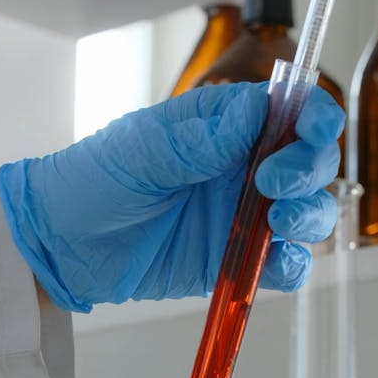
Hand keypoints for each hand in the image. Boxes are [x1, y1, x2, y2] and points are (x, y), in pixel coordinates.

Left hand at [0, 83, 343, 312]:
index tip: (311, 130)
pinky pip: (281, 265)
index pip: (290, 111)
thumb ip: (201, 139)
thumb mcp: (142, 150)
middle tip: (274, 183)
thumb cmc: (94, 180)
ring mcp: (243, 214)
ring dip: (309, 215)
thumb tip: (257, 111)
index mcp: (225, 125)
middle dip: (309, 169)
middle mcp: (243, 167)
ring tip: (279, 221)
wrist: (64, 243)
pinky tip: (275, 264)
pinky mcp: (235, 258)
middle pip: (310, 162)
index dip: (313, 116)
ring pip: (307, 212)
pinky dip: (292, 266)